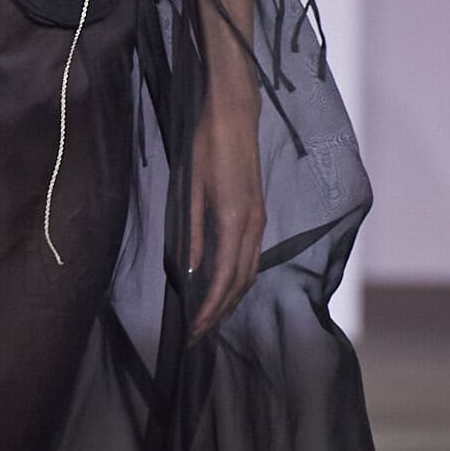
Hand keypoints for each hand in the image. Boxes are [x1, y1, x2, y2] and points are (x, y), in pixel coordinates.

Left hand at [185, 99, 263, 338]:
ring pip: (249, 271)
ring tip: (211, 318)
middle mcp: (252, 225)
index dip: (210, 306)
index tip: (195, 328)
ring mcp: (259, 219)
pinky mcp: (258, 213)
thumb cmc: (206, 147)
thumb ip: (192, 232)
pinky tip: (224, 286)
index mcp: (234, 220)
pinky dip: (238, 279)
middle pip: (241, 282)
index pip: (224, 277)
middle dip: (220, 311)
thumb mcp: (190, 190)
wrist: (234, 116)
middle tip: (198, 333)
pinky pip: (251, 256)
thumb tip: (191, 270)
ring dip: (231, 299)